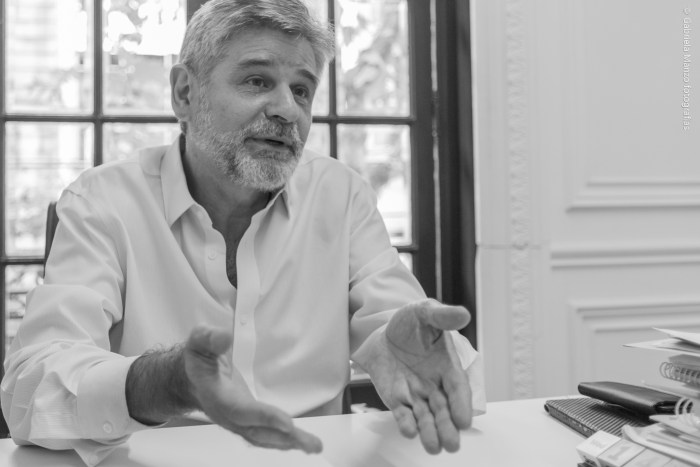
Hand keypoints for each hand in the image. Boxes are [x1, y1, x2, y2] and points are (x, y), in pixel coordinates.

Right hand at [184, 325, 321, 453]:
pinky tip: (305, 443)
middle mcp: (227, 413)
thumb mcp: (198, 342)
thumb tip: (224, 337)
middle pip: (255, 431)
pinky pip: (266, 434)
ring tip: (313, 446)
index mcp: (215, 394)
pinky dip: (285, 440)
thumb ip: (208, 338)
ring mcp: (237, 420)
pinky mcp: (248, 420)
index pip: (240, 410)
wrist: (190, 378)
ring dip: (288, 443)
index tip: (288, 423)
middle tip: (308, 443)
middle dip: (282, 437)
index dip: (263, 417)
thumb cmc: (198, 359)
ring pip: (262, 437)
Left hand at [356, 299, 472, 453]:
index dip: (461, 404)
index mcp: (447, 365)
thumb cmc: (410, 322)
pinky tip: (409, 431)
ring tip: (434, 447)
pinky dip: (406, 423)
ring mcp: (416, 393)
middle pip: (444, 409)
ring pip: (425, 417)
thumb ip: (442, 316)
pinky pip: (403, 414)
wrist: (382, 329)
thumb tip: (463, 313)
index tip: (464, 420)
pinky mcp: (397, 399)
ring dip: (430, 432)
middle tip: (452, 444)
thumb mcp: (424, 313)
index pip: (457, 387)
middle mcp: (435, 384)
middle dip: (448, 427)